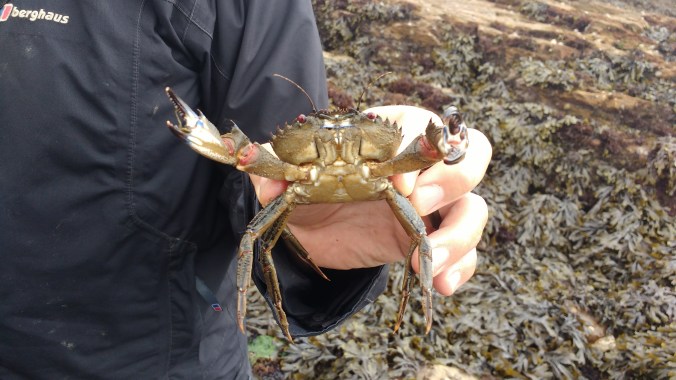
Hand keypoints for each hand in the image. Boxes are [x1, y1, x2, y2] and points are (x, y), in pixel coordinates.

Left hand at [249, 105, 490, 295]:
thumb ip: (275, 170)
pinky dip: (459, 268)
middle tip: (420, 204)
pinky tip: (438, 286)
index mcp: (390, 138)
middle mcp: (419, 168)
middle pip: (470, 156)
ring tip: (428, 262)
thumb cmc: (311, 191)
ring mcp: (432, 206)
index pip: (422, 126)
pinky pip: (465, 252)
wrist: (316, 229)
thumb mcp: (289, 179)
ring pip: (474, 208)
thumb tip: (268, 179)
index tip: (396, 181)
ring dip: (459, 234)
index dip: (418, 147)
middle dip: (452, 179)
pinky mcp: (431, 239)